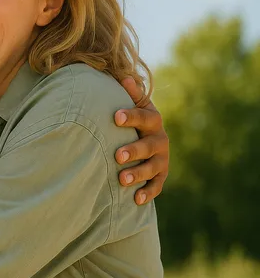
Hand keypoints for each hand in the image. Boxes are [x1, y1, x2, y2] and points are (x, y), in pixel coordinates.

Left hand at [114, 77, 169, 204]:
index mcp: (152, 120)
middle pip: (149, 145)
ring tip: (122, 179)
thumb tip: (124, 77)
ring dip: (138, 174)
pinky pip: (156, 186)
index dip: (131, 116)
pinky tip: (136, 199)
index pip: (144, 116)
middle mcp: (160, 139)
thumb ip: (130, 93)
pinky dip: (147, 192)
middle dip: (134, 150)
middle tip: (117, 155)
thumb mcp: (134, 104)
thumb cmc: (132, 118)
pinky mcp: (161, 175)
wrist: (147, 136)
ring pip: (152, 167)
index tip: (115, 116)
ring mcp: (162, 159)